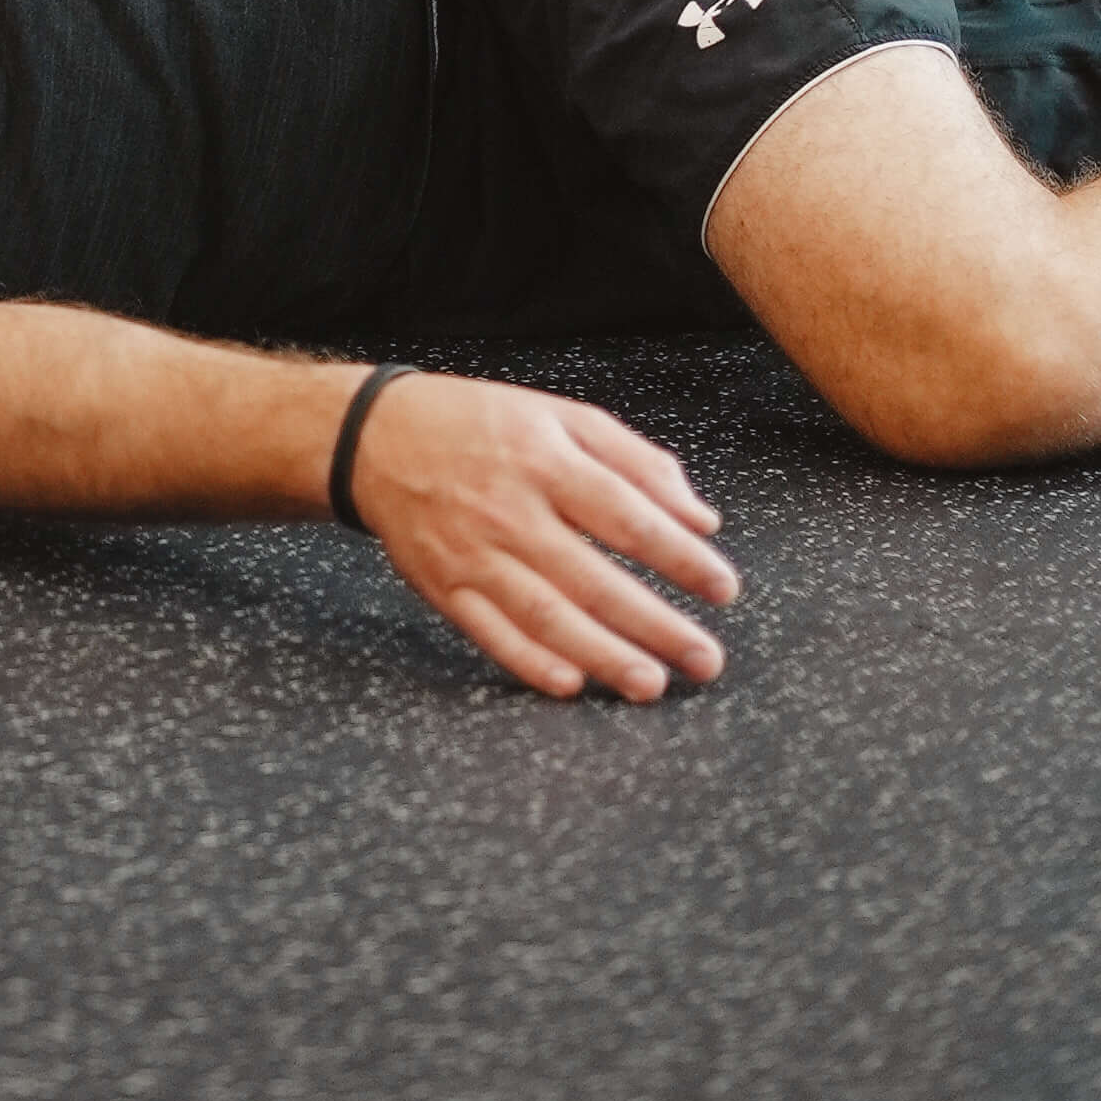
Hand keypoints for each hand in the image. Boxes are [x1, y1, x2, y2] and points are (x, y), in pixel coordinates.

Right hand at [348, 371, 738, 701]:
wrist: (377, 437)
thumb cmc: (481, 425)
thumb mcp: (559, 416)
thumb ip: (635, 461)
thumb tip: (702, 518)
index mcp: (545, 459)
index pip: (626, 516)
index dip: (680, 557)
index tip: (723, 588)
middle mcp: (511, 510)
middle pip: (593, 578)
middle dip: (656, 624)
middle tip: (705, 659)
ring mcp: (474, 554)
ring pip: (546, 615)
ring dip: (603, 655)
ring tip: (653, 683)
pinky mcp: (445, 588)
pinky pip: (491, 633)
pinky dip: (529, 662)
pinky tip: (571, 683)